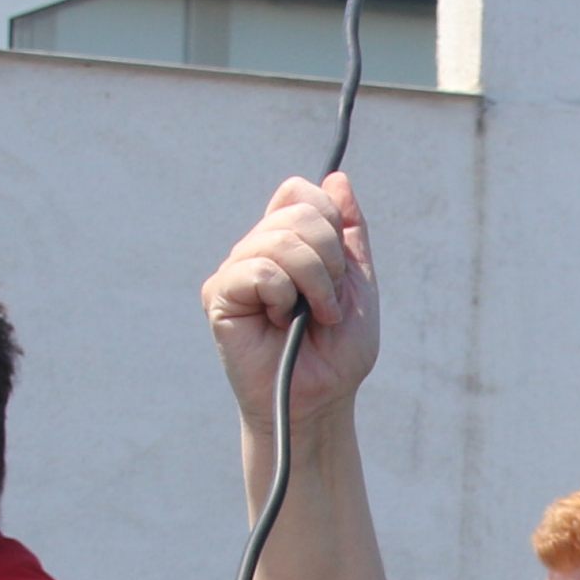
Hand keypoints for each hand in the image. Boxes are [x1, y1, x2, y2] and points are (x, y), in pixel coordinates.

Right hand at [202, 171, 378, 437]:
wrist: (321, 401)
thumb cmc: (337, 353)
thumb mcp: (359, 285)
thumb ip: (350, 232)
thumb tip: (336, 179)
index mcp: (287, 242)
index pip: (300, 192)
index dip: (329, 221)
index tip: (342, 268)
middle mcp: (257, 250)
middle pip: (296, 211)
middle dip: (330, 260)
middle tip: (329, 303)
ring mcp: (236, 271)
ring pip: (279, 240)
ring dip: (314, 283)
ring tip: (312, 317)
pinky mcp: (220, 296)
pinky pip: (259, 270)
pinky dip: (284, 296)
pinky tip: (282, 324)